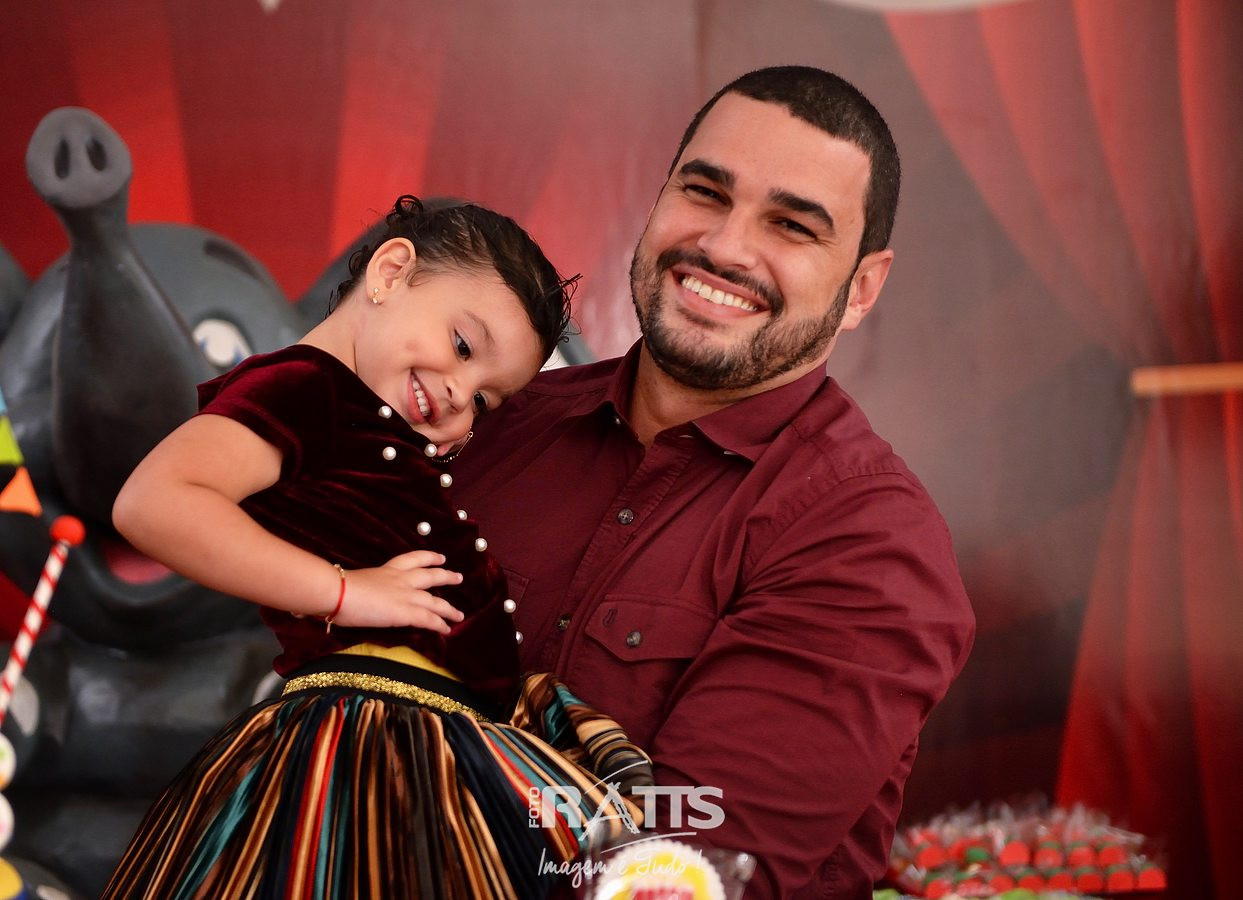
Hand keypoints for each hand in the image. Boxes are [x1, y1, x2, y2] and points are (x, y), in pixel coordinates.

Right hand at [329, 551, 464, 632]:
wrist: (337, 592)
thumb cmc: (336, 587)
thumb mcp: (353, 581)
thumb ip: (359, 587)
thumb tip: (350, 594)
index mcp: (386, 570)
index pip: (412, 559)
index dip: (428, 557)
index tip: (440, 557)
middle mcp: (400, 579)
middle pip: (430, 576)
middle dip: (446, 577)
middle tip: (458, 577)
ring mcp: (405, 595)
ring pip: (435, 601)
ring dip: (449, 608)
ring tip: (459, 614)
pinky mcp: (405, 612)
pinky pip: (429, 619)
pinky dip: (440, 624)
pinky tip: (447, 629)